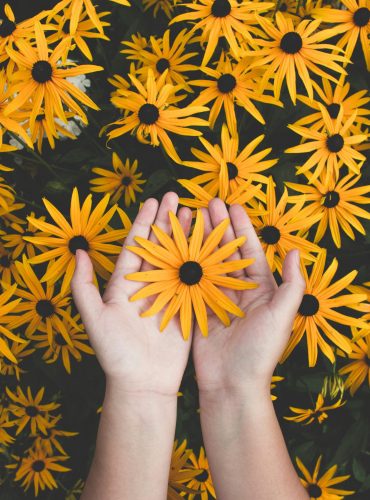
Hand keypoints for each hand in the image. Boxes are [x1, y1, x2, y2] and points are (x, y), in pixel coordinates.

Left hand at [71, 192, 192, 396]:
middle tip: (178, 197)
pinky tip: (211, 245)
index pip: (136, 246)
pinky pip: (194, 280)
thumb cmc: (114, 353)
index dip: (144, 222)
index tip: (154, 201)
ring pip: (179, 258)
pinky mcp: (186, 308)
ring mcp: (169, 295)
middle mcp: (148, 285)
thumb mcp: (94, 319)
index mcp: (125, 284)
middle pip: (160, 246)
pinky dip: (203, 262)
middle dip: (168, 222)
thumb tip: (77, 252)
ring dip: (187, 236)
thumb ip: (83, 287)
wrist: (142, 383)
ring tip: (196, 213)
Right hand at [192, 198, 305, 397]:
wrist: (231, 384)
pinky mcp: (198, 309)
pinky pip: (192, 281)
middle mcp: (238, 289)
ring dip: (200, 240)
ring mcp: (216, 298)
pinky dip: (185, 264)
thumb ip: (291, 284)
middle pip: (226, 251)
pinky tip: (176, 247)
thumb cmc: (260, 352)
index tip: (231, 205)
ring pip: (207, 262)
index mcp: (260, 289)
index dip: (241, 227)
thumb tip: (295, 251)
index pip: (250, 250)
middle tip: (206, 203)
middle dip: (217, 227)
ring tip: (190, 218)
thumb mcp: (282, 316)